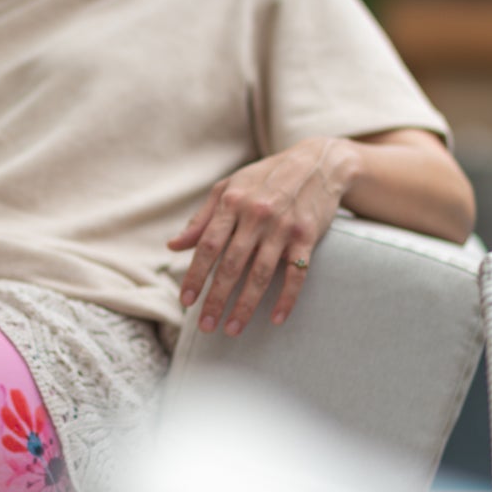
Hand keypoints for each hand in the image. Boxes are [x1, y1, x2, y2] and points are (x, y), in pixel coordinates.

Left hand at [167, 137, 353, 336]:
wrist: (318, 162)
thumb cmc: (266, 176)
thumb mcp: (230, 187)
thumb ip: (201, 218)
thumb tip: (174, 246)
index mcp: (232, 202)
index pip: (208, 245)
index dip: (195, 275)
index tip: (186, 301)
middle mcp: (256, 215)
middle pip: (231, 264)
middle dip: (217, 298)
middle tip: (206, 326)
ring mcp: (283, 226)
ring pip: (261, 273)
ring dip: (246, 305)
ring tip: (232, 329)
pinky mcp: (307, 236)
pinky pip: (296, 273)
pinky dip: (287, 298)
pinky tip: (276, 318)